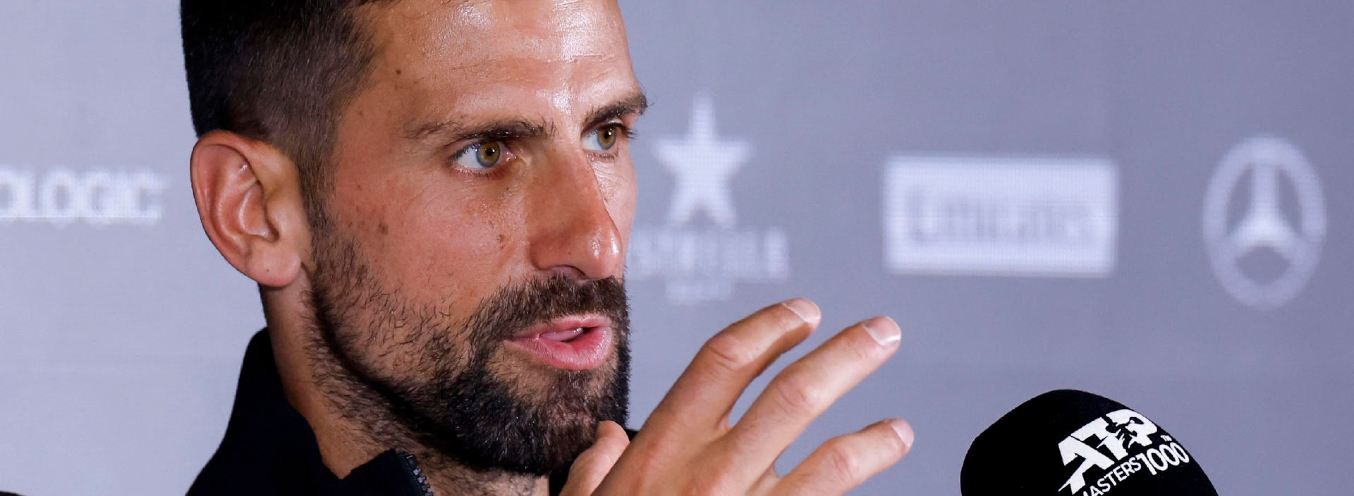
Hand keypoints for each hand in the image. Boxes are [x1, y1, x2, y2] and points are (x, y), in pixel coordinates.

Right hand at [561, 299, 912, 494]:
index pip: (723, 363)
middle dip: (846, 356)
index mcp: (661, 451)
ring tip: (902, 426)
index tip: (802, 313)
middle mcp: (710, 474)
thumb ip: (596, 469)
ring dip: (875, 433)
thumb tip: (606, 438)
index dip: (770, 327)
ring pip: (830, 458)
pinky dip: (867, 471)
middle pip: (792, 395)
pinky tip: (886, 456)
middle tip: (882, 334)